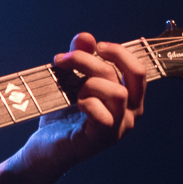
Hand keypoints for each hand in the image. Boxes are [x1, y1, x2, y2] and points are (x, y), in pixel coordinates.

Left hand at [14, 33, 145, 179]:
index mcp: (129, 98)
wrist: (44, 147)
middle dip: (95, 60)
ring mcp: (118, 128)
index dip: (119, 52)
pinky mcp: (101, 139)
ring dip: (89, 83)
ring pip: (118, 93)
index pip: (138, 69)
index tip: (95, 46)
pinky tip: (75, 103)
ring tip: (71, 89)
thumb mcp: (70, 80)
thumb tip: (86, 36)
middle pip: (130, 75)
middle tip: (67, 59)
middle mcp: (130, 113)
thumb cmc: (62, 114)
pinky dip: (88, 103)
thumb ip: (80, 57)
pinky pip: (104, 116)